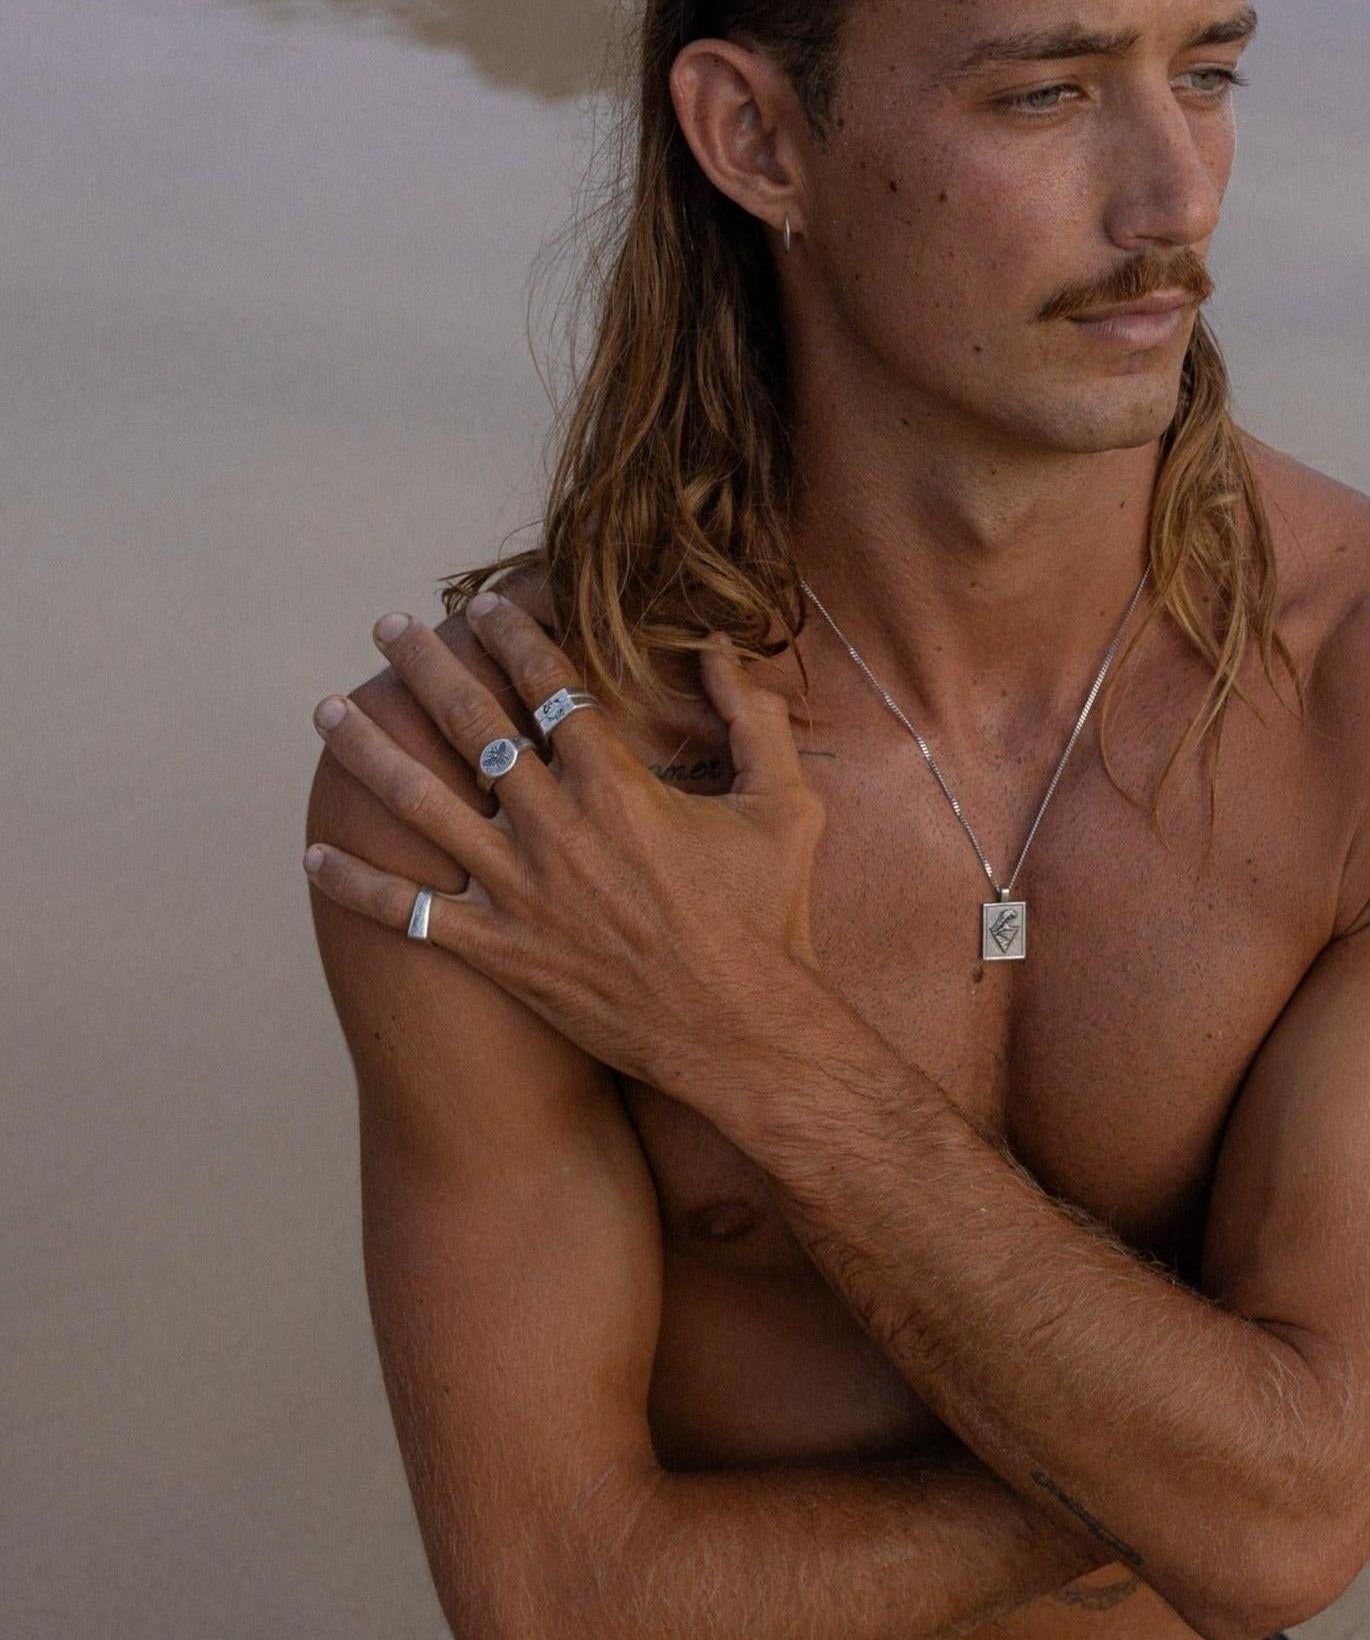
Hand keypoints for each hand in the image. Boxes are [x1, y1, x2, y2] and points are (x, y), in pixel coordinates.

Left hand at [304, 594, 828, 1097]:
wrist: (743, 1033)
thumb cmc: (769, 920)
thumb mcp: (787, 807)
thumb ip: (756, 720)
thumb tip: (721, 651)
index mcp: (618, 784)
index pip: (547, 685)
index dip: (511, 636)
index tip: (482, 606)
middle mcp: (556, 827)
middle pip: (470, 724)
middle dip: (424, 667)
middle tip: (387, 629)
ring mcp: (521, 891)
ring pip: (421, 804)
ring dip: (369, 752)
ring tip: (329, 713)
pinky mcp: (502, 954)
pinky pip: (411, 914)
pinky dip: (357, 885)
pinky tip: (314, 855)